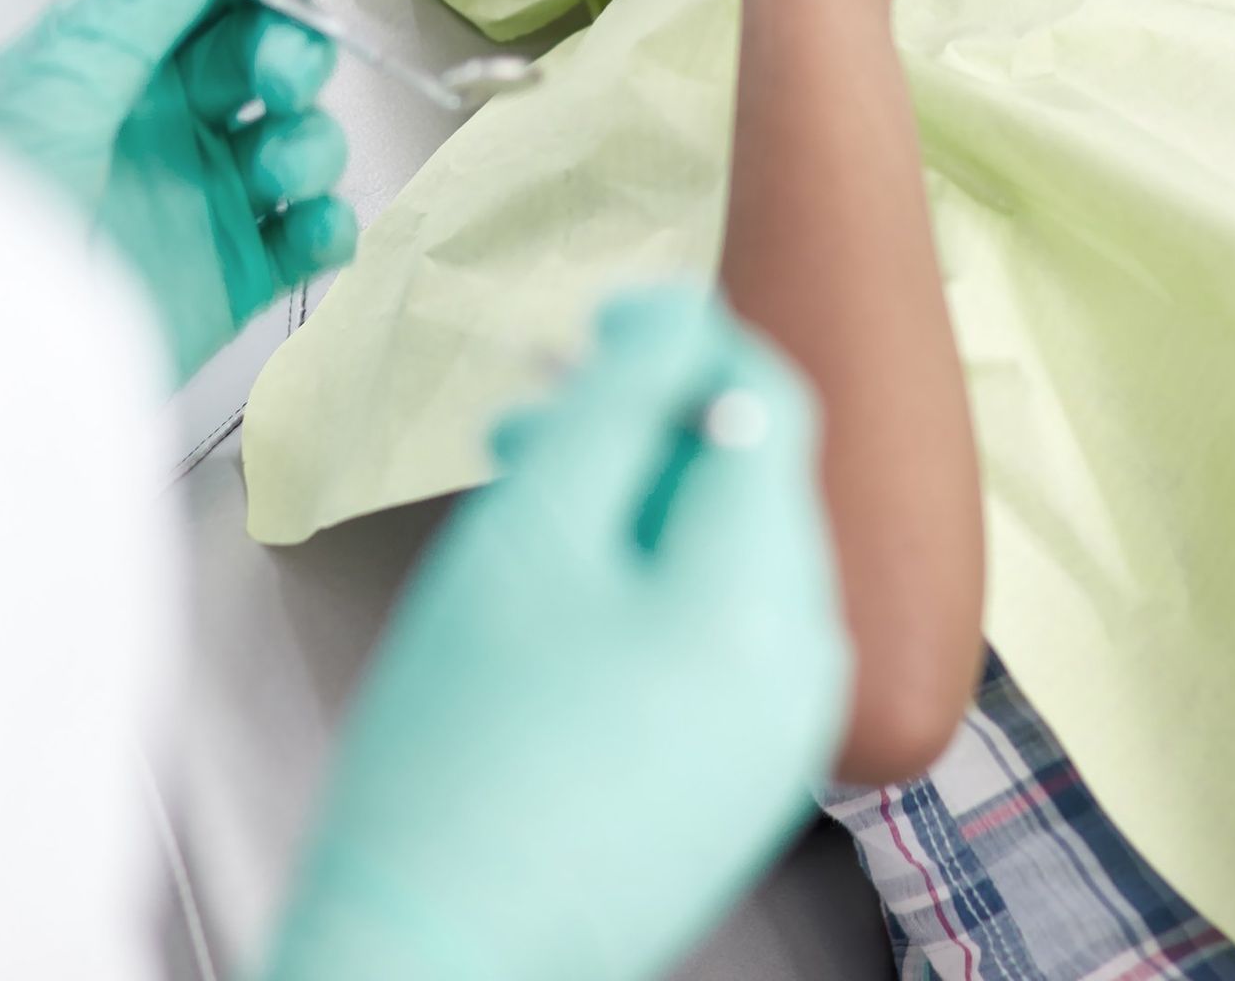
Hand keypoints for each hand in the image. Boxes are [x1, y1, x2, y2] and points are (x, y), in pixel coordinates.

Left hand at [0, 0, 353, 380]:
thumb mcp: (69, 75)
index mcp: (118, 61)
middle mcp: (167, 122)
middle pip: (272, 55)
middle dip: (299, 52)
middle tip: (284, 73)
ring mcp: (206, 197)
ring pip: (304, 138)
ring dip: (315, 140)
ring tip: (283, 165)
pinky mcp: (233, 273)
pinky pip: (311, 235)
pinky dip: (331, 225)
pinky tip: (313, 223)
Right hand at [261, 285, 850, 980]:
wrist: (427, 963)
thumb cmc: (461, 757)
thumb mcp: (532, 532)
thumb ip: (619, 402)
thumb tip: (683, 318)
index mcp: (772, 596)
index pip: (769, 400)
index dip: (682, 340)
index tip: (597, 324)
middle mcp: (807, 667)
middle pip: (746, 483)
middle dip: (638, 434)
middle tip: (526, 421)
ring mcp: (780, 737)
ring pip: (724, 559)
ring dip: (632, 510)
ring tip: (521, 511)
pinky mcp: (738, 785)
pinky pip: (716, 641)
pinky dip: (646, 594)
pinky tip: (552, 605)